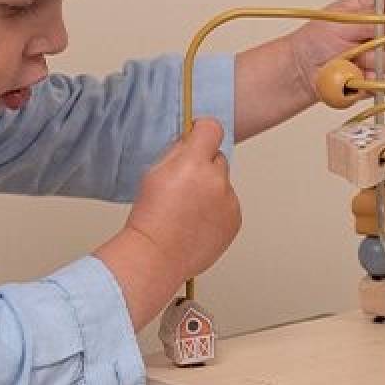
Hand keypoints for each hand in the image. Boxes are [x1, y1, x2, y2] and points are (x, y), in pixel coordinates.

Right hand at [127, 117, 240, 281]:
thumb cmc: (150, 219)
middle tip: (183, 186)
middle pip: (217, 158)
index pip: (212, 129)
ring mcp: (229, 201)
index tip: (196, 139)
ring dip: (210, 191)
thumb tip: (191, 141)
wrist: (157, 255)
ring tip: (187, 211)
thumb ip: (176, 152)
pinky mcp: (235, 220)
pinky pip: (228, 206)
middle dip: (204, 166)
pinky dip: (216, 211)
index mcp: (193, 163)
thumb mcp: (153, 173)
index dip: (202, 132)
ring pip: (223, 185)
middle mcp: (216, 180)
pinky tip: (196, 223)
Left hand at [291, 0, 384, 88]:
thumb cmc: (317, 40)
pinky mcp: (384, 79)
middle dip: (384, 37)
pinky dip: (372, 81)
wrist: (303, 71)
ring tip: (352, 61)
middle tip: (358, 43)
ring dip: (374, 61)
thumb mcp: (337, 20)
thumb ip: (368, 16)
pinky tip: (356, 77)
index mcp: (375, 6)